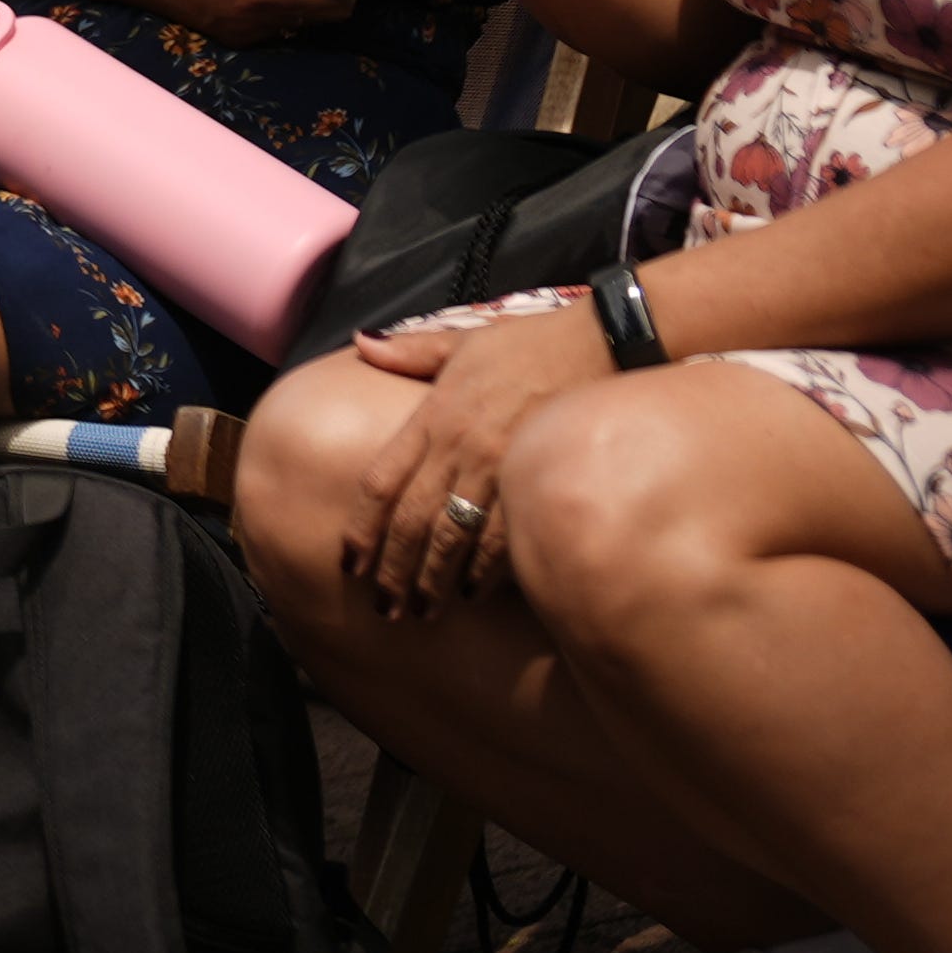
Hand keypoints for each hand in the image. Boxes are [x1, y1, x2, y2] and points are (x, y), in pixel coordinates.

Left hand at [336, 297, 615, 616]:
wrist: (602, 342)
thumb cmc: (530, 345)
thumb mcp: (463, 341)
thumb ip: (410, 351)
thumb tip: (361, 342)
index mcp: (434, 415)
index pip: (381, 480)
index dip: (361, 527)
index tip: (350, 563)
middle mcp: (459, 446)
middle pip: (412, 521)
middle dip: (394, 570)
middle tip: (385, 608)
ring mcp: (498, 466)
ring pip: (453, 537)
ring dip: (435, 579)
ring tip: (423, 611)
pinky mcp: (535, 479)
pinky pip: (505, 537)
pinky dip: (486, 571)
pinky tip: (474, 593)